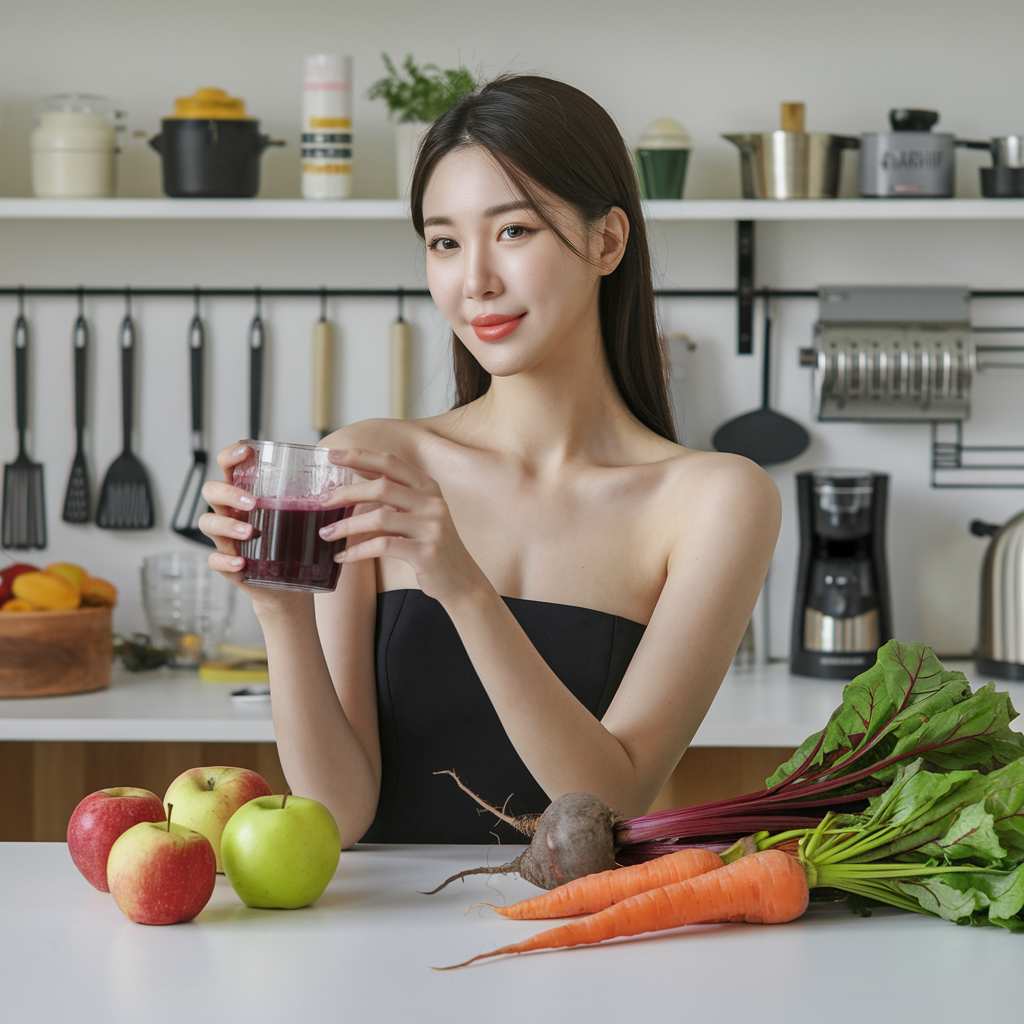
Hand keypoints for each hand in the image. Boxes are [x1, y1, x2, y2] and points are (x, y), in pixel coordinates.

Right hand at [198, 443, 307, 608]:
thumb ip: (316, 498)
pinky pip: (214, 560)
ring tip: (250, 533)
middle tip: (253, 502)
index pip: (229, 468)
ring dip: (227, 525)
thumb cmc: (296, 545)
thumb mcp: (305, 518)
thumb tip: (346, 475)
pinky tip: (241, 562)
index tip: (246, 451)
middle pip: (211, 491)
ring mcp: (226, 539)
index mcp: (247, 495)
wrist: (290, 587)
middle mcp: (231, 513)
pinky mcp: (228, 565)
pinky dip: (225, 560)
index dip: (230, 456)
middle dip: (228, 492)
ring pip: (208, 523)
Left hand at [320, 448, 486, 604]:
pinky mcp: (426, 552)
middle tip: (323, 502)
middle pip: (382, 487)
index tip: (331, 454)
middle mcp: (433, 502)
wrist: (460, 579)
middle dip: (347, 493)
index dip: (360, 456)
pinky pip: (383, 546)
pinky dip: (358, 551)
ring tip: (326, 534)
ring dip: (347, 526)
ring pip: (380, 518)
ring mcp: (432, 527)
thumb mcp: (417, 513)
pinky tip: (342, 557)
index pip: (390, 463)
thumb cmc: (429, 544)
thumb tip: (354, 476)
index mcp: (428, 487)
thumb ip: (393, 495)